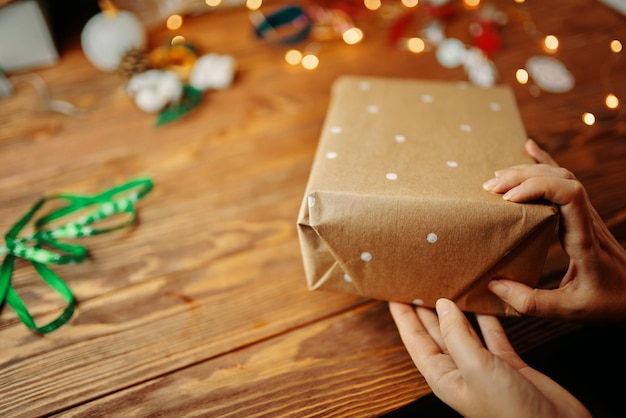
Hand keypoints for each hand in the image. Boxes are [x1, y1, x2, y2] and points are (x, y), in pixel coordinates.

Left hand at [389, 299, 590, 417]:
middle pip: (436, 333)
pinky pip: (492, 335)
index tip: (395, 295)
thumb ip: (457, 335)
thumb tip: (443, 305)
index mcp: (444, 377)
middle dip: (424, 309)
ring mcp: (484, 367)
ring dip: (455, 309)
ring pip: (463, 331)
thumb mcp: (476, 368)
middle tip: (417, 283)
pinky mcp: (508, 364)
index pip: (416, 340)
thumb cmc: (511, 413)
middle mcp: (461, 370)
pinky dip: (488, 318)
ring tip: (446, 285)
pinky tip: (484, 301)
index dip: (404, 317)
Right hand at [483, 139, 625, 320]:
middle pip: (560, 179)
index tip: (508, 200)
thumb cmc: (608, 304)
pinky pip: (564, 182)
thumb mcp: (571, 312)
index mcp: (585, 239)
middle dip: (523, 176)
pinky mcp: (580, 216)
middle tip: (490, 188)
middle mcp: (587, 220)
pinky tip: (528, 149)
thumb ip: (533, 302)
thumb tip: (495, 284)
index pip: (569, 194)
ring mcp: (586, 215)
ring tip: (496, 180)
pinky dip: (544, 163)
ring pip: (561, 176)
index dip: (536, 188)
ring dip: (528, 171)